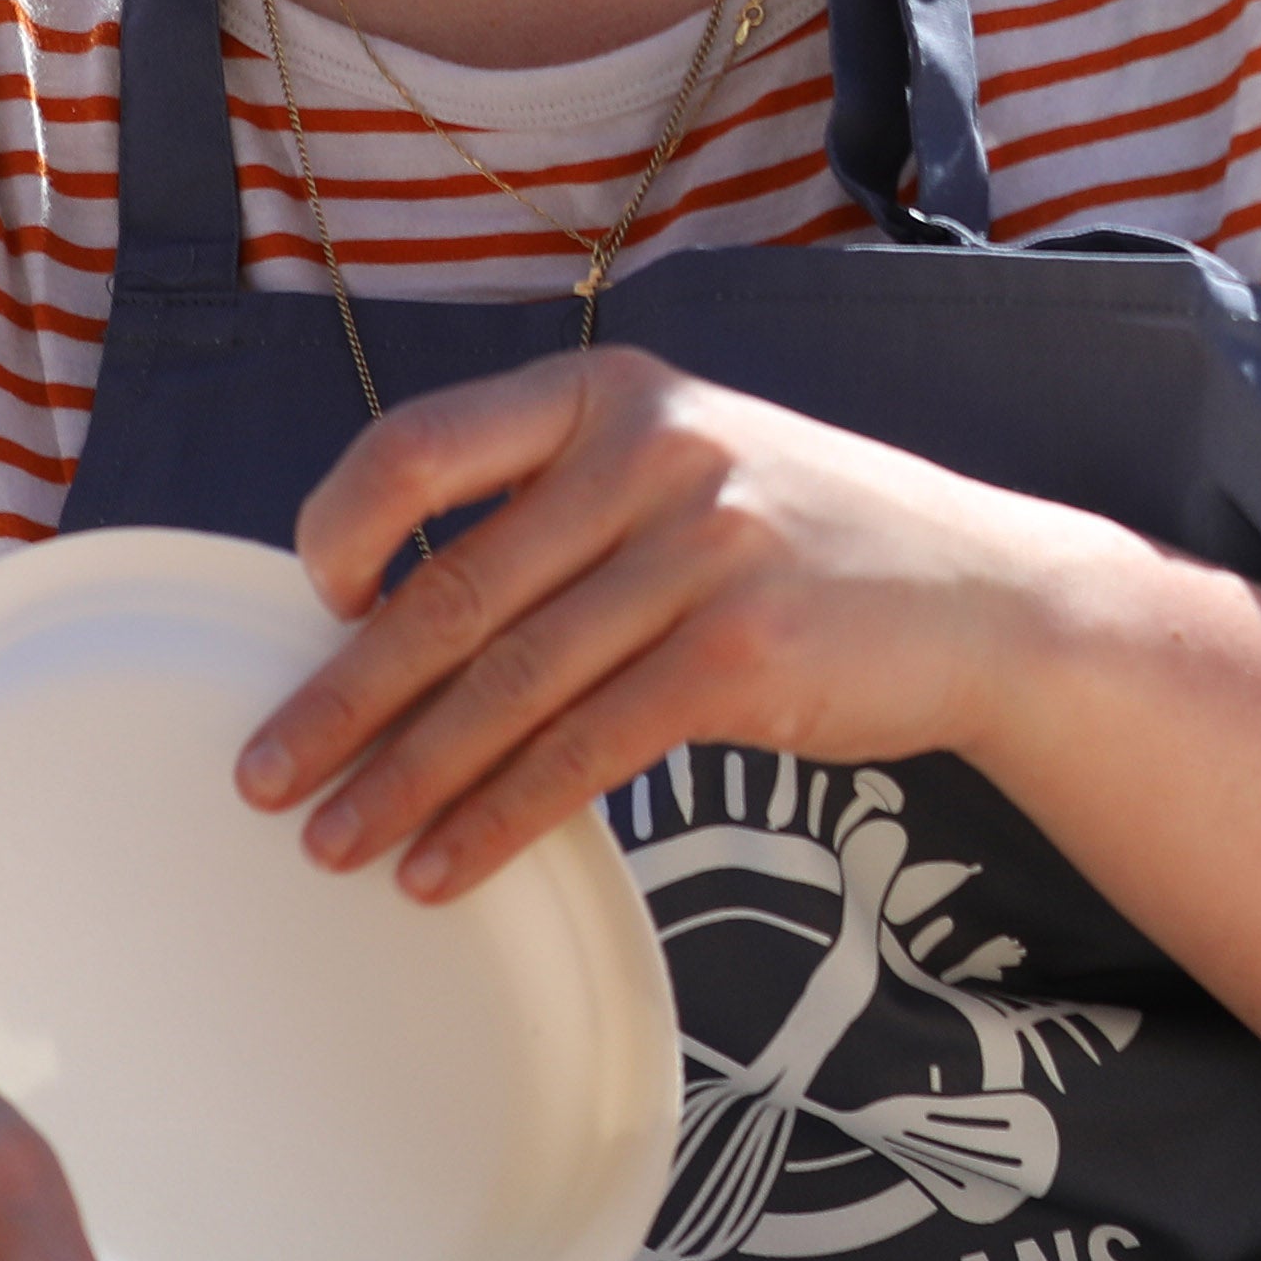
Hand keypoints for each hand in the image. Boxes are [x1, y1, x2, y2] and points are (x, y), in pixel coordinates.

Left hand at [242, 349, 1115, 899]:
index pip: (419, 446)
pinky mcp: (742, 654)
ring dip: (405, 779)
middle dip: (342, 699)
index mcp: (617, 393)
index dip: (337, 532)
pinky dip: (501, 818)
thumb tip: (396, 612)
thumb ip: (568, 502)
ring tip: (335, 844)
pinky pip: (584, 750)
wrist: (996, 599)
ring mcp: (704, 550)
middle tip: (264, 777)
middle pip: (450, 593)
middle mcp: (655, 454)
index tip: (312, 610)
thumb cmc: (818, 547)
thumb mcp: (697, 467)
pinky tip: (448, 866)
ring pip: (508, 686)